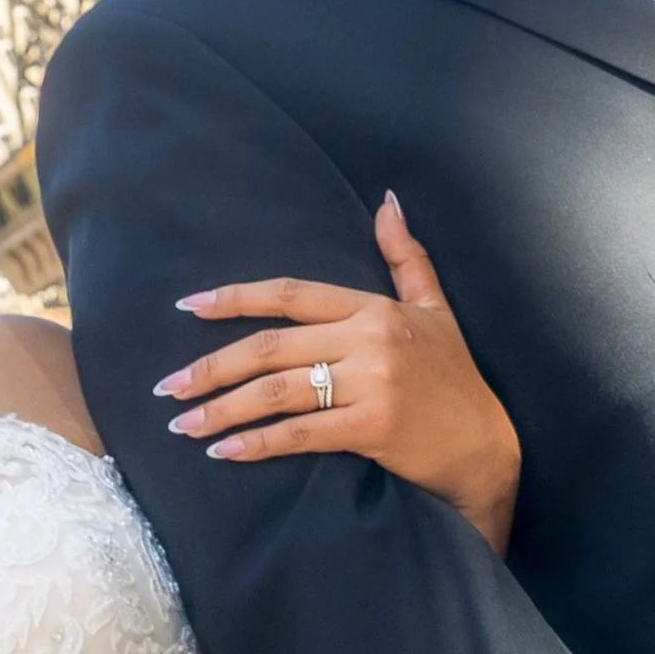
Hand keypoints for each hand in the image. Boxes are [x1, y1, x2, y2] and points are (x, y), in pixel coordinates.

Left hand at [158, 194, 521, 551]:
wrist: (486, 449)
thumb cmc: (456, 380)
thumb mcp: (436, 310)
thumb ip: (406, 258)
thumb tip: (389, 202)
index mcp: (374, 309)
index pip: (290, 295)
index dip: (234, 298)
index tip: (187, 307)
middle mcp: (369, 340)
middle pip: (270, 347)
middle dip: (210, 367)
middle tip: (167, 387)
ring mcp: (372, 383)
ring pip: (277, 391)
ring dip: (221, 409)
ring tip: (182, 424)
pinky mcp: (373, 427)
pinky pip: (301, 433)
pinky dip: (257, 443)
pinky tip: (224, 451)